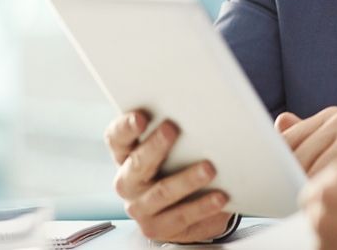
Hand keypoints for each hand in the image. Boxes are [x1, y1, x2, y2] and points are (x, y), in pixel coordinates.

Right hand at [103, 111, 231, 241]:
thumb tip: (198, 110)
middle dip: (155, 146)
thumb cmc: (177, 165)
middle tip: (172, 129)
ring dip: (186, 179)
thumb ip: (174, 130)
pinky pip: (182, 216)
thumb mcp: (173, 147)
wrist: (185, 206)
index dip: (126, 127)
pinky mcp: (157, 227)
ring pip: (162, 191)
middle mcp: (127, 181)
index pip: (117, 138)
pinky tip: (220, 197)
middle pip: (137, 163)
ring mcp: (140, 207)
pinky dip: (202, 206)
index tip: (141, 117)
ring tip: (208, 168)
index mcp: (126, 155)